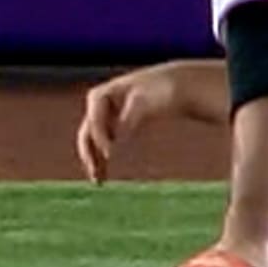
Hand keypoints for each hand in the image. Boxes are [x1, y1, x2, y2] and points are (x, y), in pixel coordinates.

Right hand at [76, 59, 223, 184]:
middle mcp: (99, 106)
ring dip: (95, 159)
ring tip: (99, 181)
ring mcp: (107, 115)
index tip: (110, 155)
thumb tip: (116, 140)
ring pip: (95, 141)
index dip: (99, 138)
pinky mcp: (118, 124)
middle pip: (88, 132)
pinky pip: (106, 143)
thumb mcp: (145, 103)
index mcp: (101, 95)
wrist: (179, 85)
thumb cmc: (162, 90)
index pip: (94, 121)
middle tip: (95, 175)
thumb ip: (129, 119)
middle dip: (90, 153)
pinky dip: (105, 157)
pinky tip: (106, 174)